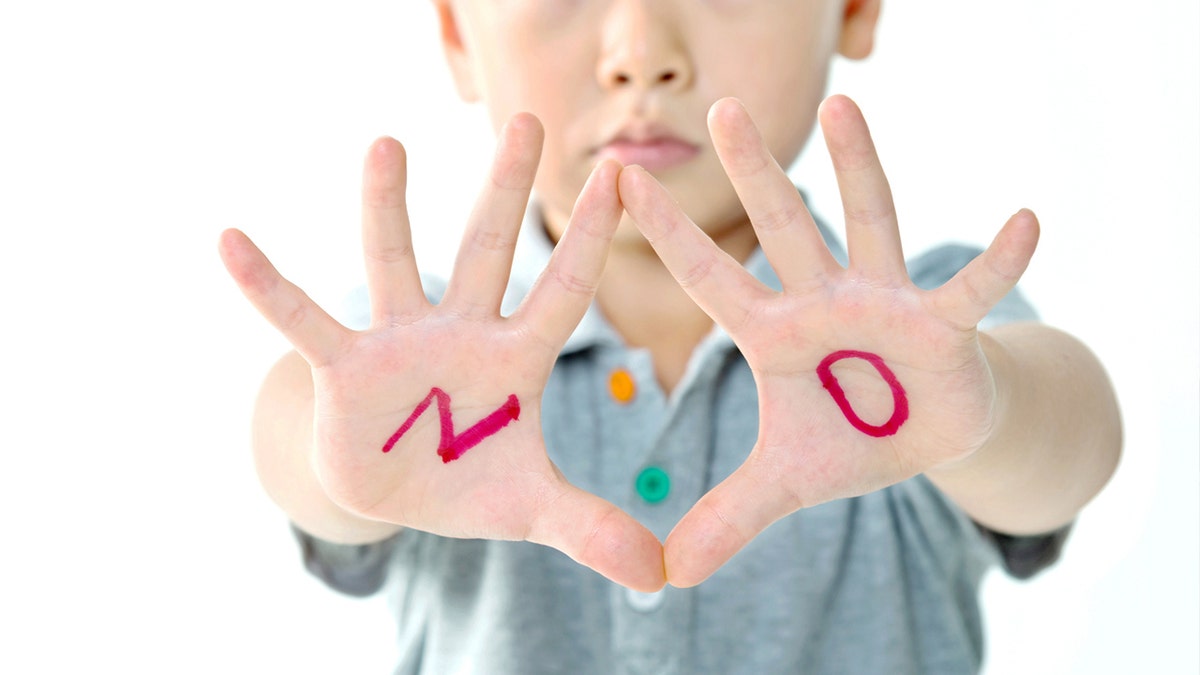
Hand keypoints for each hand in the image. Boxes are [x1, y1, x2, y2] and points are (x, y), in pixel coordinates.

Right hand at [219, 115, 664, 591]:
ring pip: (395, 263)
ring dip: (389, 208)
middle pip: (486, 251)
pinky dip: (269, 287)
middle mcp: (461, 333)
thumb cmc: (472, 482)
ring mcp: (400, 343)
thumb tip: (663, 576)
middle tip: (526, 118)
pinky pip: (304, 322)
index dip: (591, 239)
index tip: (619, 174)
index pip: (564, 292)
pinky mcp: (345, 369)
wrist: (397, 493)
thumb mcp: (534, 510)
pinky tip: (230, 241)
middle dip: (505, 190)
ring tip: (388, 143)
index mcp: (516, 360)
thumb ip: (593, 529)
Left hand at [618, 95, 1038, 586]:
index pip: (709, 277)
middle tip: (720, 106)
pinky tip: (1026, 221)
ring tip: (845, 103)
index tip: (617, 179)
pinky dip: (998, 261)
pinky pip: (972, 290)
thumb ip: (730, 516)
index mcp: (774, 334)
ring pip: (868, 224)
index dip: (666, 234)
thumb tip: (669, 577)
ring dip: (859, 166)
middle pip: (783, 227)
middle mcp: (824, 302)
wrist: (928, 436)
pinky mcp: (944, 327)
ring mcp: (885, 305)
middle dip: (755, 173)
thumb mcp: (786, 482)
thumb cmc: (850, 438)